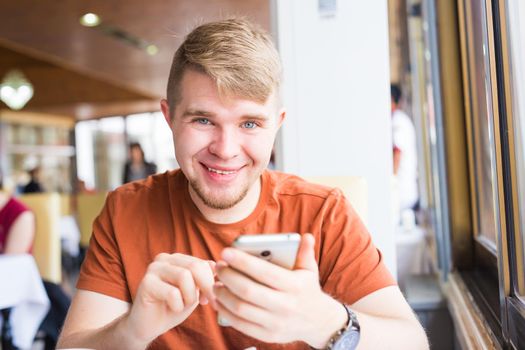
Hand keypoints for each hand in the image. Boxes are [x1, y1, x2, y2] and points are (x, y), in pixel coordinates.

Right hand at [125, 253, 215, 343]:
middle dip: (205, 287)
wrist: (149, 326)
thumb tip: (216, 266)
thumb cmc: (173, 307)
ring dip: (189, 297)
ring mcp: (154, 269)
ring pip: (185, 276)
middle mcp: (164, 259)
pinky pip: (172, 293)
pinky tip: (172, 308)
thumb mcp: (194, 291)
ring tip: (183, 305)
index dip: (211, 282)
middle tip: (207, 303)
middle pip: (195, 266)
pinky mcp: (146, 283)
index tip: (212, 298)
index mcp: (177, 258)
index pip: (202, 263)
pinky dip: (177, 305)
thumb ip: (204, 277)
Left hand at [214, 234, 346, 347]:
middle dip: (228, 276)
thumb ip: (305, 252)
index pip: (265, 272)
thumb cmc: (307, 289)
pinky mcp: (267, 335)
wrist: (318, 322)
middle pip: (248, 291)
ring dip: (223, 294)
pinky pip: (240, 324)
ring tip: (216, 282)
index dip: (243, 261)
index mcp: (295, 286)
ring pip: (241, 308)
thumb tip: (305, 236)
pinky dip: (225, 312)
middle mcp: (286, 306)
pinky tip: (219, 300)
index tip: (226, 251)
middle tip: (218, 266)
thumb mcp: (309, 270)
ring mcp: (276, 323)